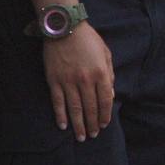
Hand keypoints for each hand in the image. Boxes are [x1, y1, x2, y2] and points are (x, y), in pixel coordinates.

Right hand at [42, 22, 113, 139]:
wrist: (65, 28)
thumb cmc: (88, 40)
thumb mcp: (106, 54)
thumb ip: (109, 74)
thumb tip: (109, 94)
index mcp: (101, 73)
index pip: (105, 100)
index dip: (105, 115)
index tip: (104, 125)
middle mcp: (86, 80)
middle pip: (90, 108)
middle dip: (92, 124)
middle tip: (93, 135)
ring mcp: (69, 82)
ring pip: (75, 108)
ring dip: (78, 124)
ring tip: (80, 136)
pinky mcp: (54, 81)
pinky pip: (58, 102)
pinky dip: (61, 115)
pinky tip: (63, 126)